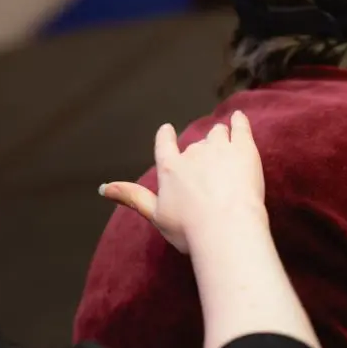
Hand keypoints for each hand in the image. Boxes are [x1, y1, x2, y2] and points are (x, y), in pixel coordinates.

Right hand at [99, 111, 265, 253]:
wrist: (227, 228)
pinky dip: (239, 121)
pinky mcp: (244, 149)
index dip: (165, 136)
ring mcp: (219, 148)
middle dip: (201, 150)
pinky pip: (240, 127)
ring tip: (224, 143)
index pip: (164, 145)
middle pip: (196, 144)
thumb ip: (132, 197)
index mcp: (169, 169)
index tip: (167, 129)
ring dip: (219, 136)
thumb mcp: (156, 215)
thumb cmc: (191, 229)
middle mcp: (192, 153)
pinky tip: (238, 118)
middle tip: (209, 165)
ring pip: (217, 133)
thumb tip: (102, 188)